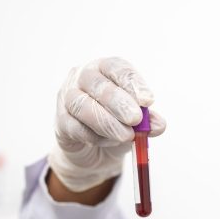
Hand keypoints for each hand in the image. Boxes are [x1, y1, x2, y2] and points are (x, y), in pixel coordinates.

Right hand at [48, 57, 166, 191]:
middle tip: (135, 119)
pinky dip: (93, 136)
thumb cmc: (117, 124)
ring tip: (126, 136)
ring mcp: (67, 98)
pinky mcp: (60, 121)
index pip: (115, 67)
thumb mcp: (136, 122)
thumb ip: (147, 121)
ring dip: (106, 122)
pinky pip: (74, 126)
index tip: (148, 100)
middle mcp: (82, 78)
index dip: (132, 83)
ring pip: (82, 105)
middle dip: (118, 102)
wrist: (94, 151)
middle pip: (96, 84)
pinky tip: (108, 142)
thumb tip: (159, 124)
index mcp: (104, 69)